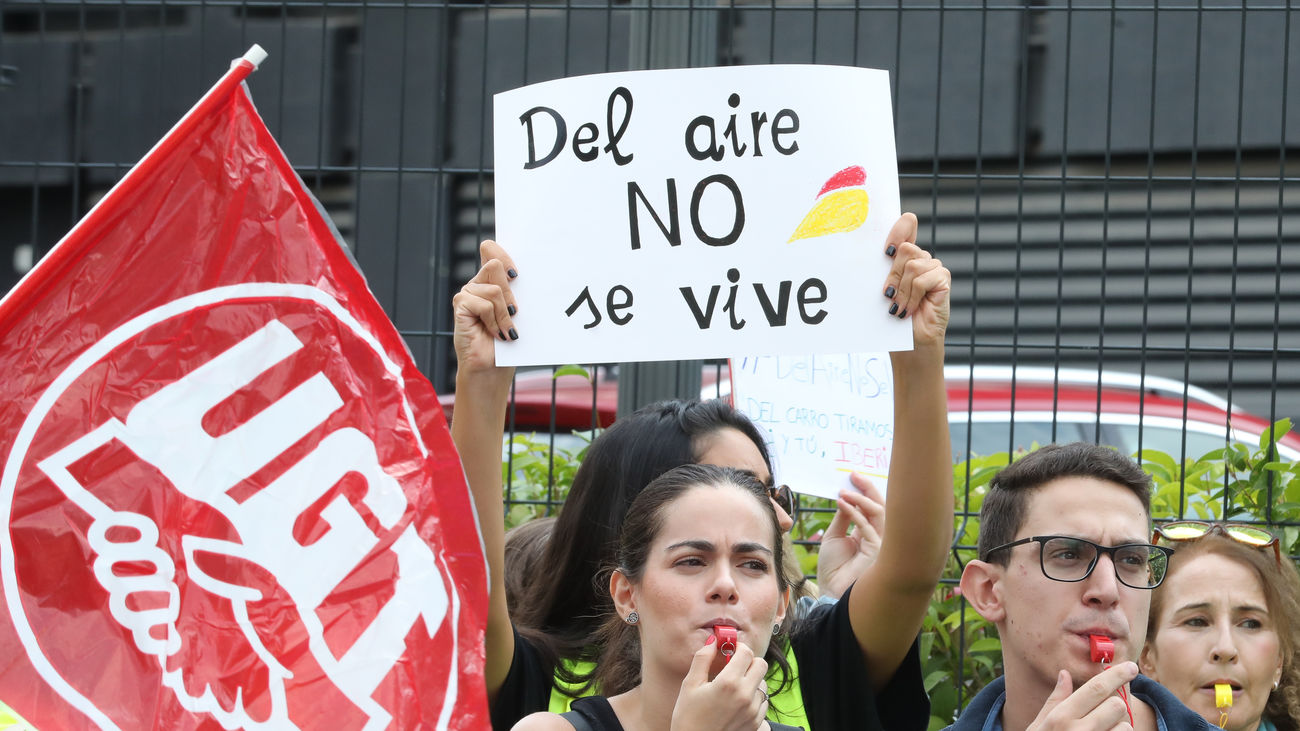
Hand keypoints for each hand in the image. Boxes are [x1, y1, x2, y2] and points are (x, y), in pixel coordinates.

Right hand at [451, 240, 518, 381]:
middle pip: (495, 265)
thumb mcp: (516, 313)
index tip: (516, 274)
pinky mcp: (460, 305)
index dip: (503, 253)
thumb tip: (520, 276)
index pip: (491, 249)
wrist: (492, 368)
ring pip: (495, 289)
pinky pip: (484, 304)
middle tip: (515, 314)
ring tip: (506, 331)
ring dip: (505, 314)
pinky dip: (494, 321)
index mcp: (492, 281)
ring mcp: (467, 293)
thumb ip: (515, 292)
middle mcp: (478, 284)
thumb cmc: (507, 343)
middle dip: (510, 292)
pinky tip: (495, 334)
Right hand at [671, 638, 768, 730]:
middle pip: (761, 665)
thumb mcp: (690, 685)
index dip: (738, 647)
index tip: (731, 650)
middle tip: (735, 666)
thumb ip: (702, 659)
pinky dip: (754, 698)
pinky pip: (763, 703)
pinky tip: (738, 702)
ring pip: (764, 684)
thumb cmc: (688, 718)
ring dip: (752, 680)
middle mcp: (745, 696)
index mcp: (728, 683)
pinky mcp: (756, 724)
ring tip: (734, 687)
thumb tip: (713, 641)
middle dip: (749, 661)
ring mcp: (753, 711)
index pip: (746, 653)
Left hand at [816, 473, 885, 599]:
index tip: (852, 477)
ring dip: (861, 499)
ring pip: (879, 513)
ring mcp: (880, 543)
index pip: (871, 508)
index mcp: (868, 534)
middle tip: (854, 475)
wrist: (830, 590)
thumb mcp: (834, 536)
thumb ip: (843, 517)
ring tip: (844, 491)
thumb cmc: (832, 567)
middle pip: (880, 507)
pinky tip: (843, 504)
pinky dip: (855, 513)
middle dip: (868, 489)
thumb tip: (845, 496)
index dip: (863, 491)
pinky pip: (868, 526)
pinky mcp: (877, 550)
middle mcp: (877, 537)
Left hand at [882, 213, 950, 348]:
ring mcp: (934, 268)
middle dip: (893, 275)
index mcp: (906, 257)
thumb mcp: (886, 288)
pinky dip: (913, 296)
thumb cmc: (896, 316)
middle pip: (905, 249)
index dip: (899, 228)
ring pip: (913, 265)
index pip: (907, 226)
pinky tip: (910, 309)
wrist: (910, 342)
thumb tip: (885, 252)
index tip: (887, 246)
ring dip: (902, 290)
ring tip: (900, 307)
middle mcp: (921, 259)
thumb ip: (886, 268)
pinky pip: (923, 279)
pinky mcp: (943, 280)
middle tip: (889, 295)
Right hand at [1026, 663, 1137, 730]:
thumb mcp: (1038, 727)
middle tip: (1104, 713)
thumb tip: (1065, 675)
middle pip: (1116, 705)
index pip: (1096, 688)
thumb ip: (1054, 701)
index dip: (1117, 674)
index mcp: (1061, 718)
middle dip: (1114, 706)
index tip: (1131, 667)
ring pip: (1125, 727)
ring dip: (1117, 729)